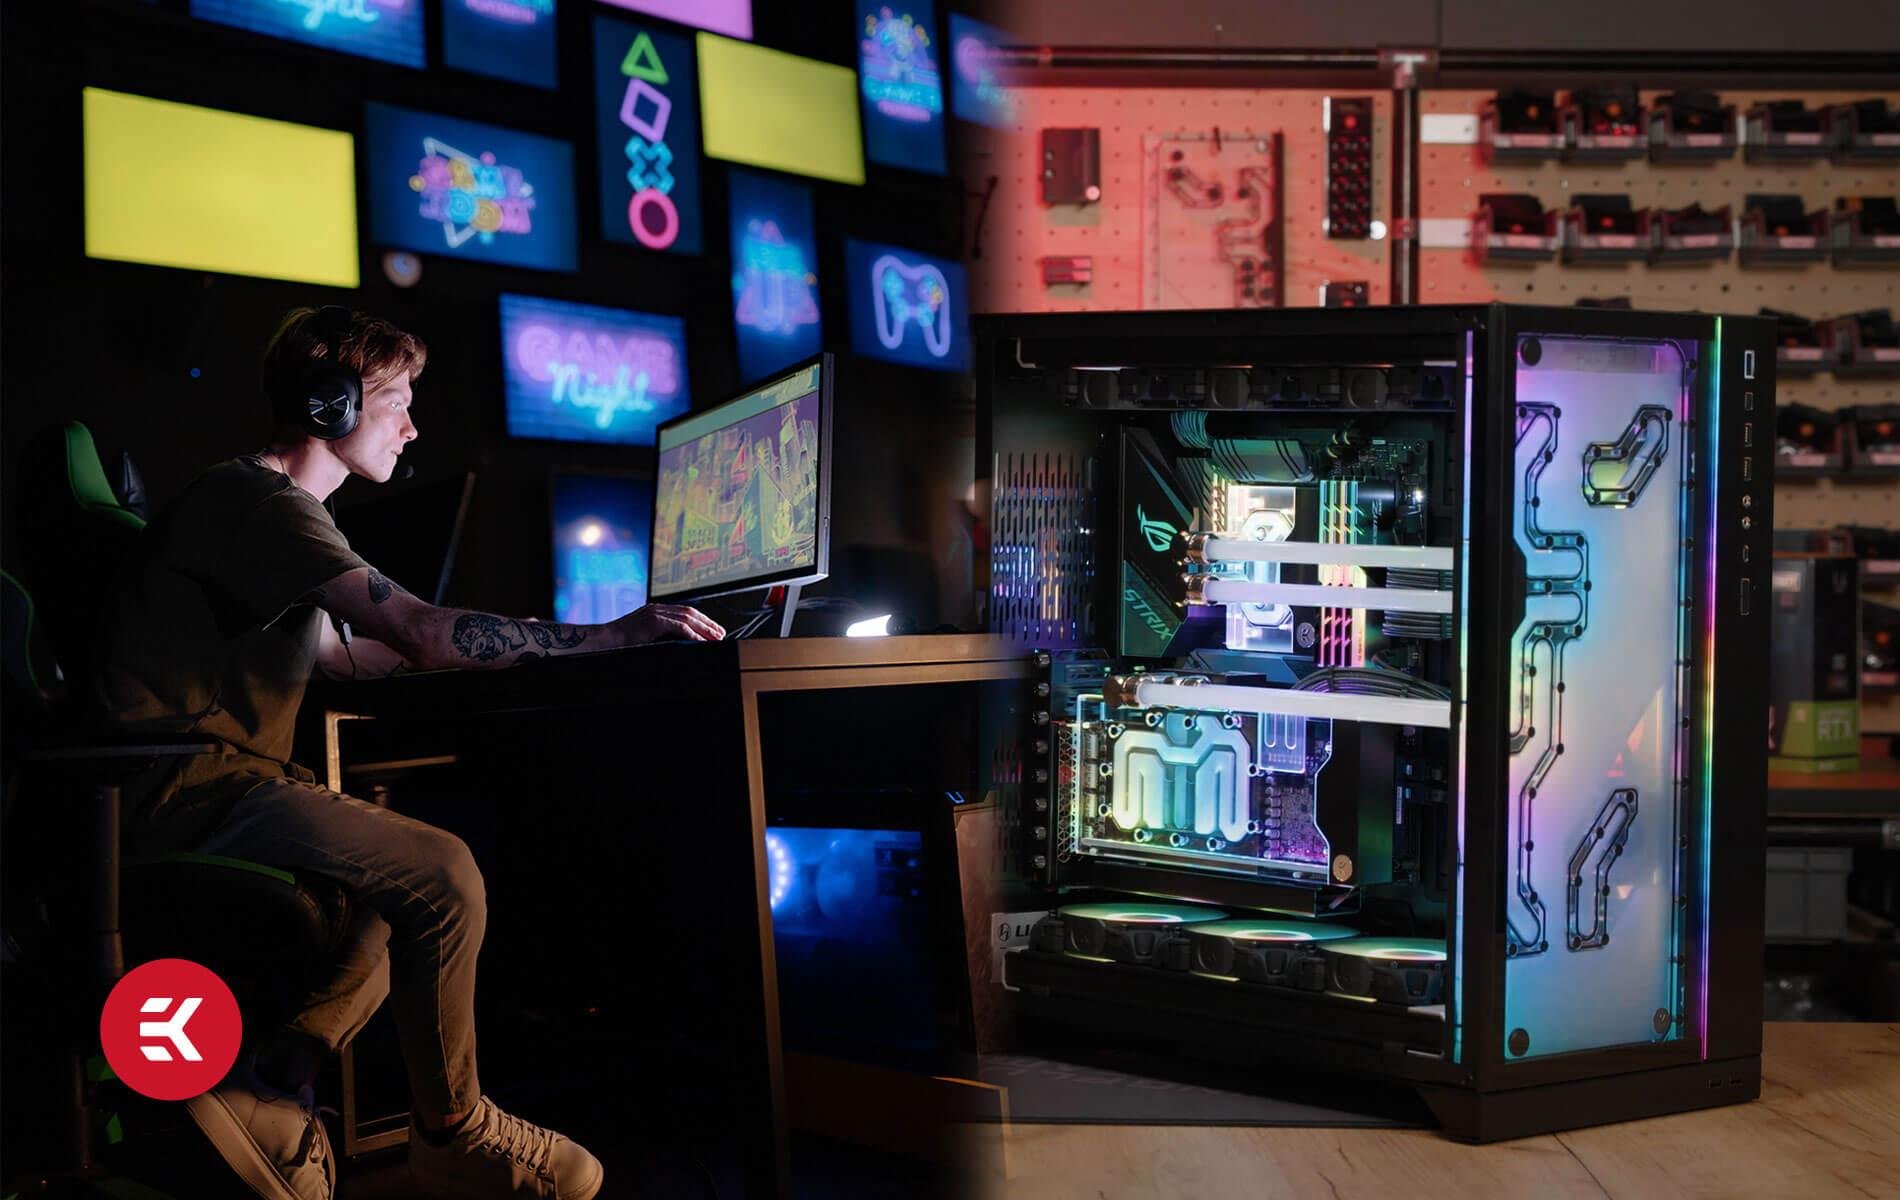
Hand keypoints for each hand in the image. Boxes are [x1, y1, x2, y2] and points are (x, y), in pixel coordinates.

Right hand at [611, 603, 725, 643]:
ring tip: (717, 638)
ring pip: (688, 618)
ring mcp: (656, 613)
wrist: (603, 640)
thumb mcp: (643, 637)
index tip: (713, 629)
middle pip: (690, 612)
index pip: (685, 612)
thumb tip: (677, 644)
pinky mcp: (654, 622)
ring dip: (705, 629)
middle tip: (721, 633)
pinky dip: (693, 635)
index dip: (701, 620)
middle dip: (708, 623)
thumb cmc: (620, 643)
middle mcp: (658, 608)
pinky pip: (680, 627)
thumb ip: (659, 637)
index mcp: (655, 610)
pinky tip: (702, 641)